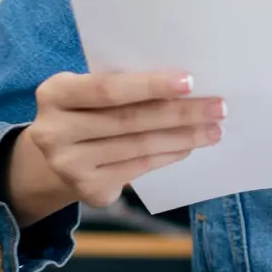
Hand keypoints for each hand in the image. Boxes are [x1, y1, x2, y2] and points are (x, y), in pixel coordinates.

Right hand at [4, 71, 223, 226]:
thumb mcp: (93, 90)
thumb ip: (125, 84)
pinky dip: (168, 155)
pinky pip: (138, 168)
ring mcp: (68, 165)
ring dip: (183, 137)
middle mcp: (53, 131)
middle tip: (219, 107)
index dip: (150, 85)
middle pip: (129, 120)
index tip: (190, 81)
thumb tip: (188, 85)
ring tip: (214, 129)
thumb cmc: (89, 108)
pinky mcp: (86, 189)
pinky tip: (190, 146)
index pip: (108, 88)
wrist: (57, 153)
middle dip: (180, 113)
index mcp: (55, 93)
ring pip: (138, 146)